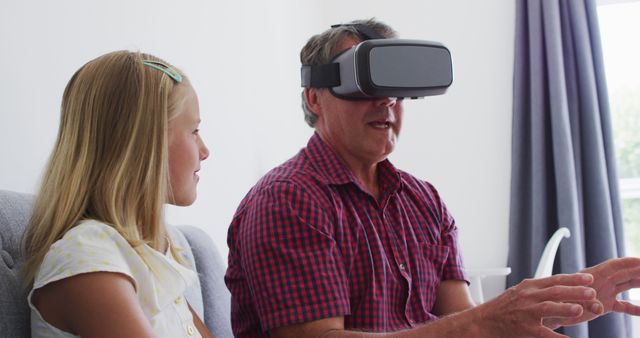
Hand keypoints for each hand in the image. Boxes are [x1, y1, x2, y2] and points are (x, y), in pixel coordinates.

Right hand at [475, 273, 598, 337]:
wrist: (484, 320)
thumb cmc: (505, 307)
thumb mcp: (521, 292)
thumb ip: (540, 290)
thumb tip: (564, 286)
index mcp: (529, 286)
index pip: (554, 279)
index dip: (573, 278)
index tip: (589, 278)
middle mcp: (527, 297)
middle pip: (554, 291)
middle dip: (574, 291)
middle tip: (592, 292)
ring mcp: (525, 312)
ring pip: (547, 308)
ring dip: (564, 308)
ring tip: (579, 310)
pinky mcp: (524, 329)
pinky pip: (542, 333)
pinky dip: (556, 337)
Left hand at [547, 257, 639, 326]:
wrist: (549, 312)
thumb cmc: (555, 304)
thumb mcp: (568, 301)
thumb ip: (584, 303)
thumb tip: (598, 307)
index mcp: (592, 276)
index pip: (614, 266)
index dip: (629, 262)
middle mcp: (600, 282)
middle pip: (625, 273)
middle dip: (639, 271)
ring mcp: (603, 292)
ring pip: (627, 285)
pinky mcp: (604, 305)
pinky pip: (623, 305)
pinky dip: (634, 307)